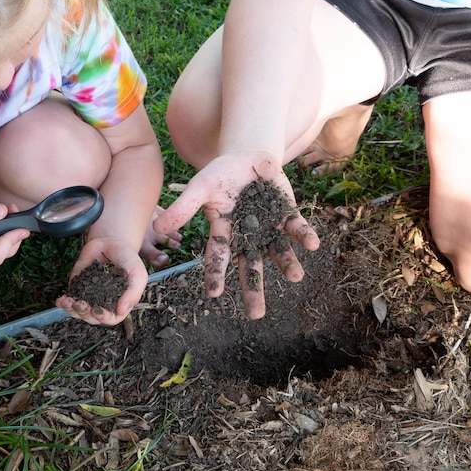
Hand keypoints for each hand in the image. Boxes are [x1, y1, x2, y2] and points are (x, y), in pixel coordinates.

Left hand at [56, 236, 148, 324]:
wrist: (112, 241)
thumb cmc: (128, 259)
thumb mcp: (138, 274)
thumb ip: (133, 293)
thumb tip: (121, 311)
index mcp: (119, 303)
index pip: (111, 318)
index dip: (103, 318)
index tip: (97, 310)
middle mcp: (103, 302)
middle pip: (92, 318)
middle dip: (84, 313)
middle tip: (81, 304)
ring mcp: (89, 295)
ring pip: (78, 312)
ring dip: (72, 310)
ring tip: (68, 303)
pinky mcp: (77, 286)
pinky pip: (69, 298)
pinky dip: (64, 302)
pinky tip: (61, 300)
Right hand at [153, 153, 318, 318]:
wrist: (248, 156)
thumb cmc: (220, 174)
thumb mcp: (199, 188)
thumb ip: (183, 207)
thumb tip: (157, 225)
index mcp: (225, 232)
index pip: (219, 257)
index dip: (216, 275)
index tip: (214, 294)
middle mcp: (247, 236)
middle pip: (250, 266)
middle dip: (253, 289)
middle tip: (256, 315)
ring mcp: (269, 227)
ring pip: (277, 251)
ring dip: (287, 264)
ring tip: (296, 277)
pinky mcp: (287, 215)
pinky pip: (297, 228)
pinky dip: (304, 236)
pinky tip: (313, 245)